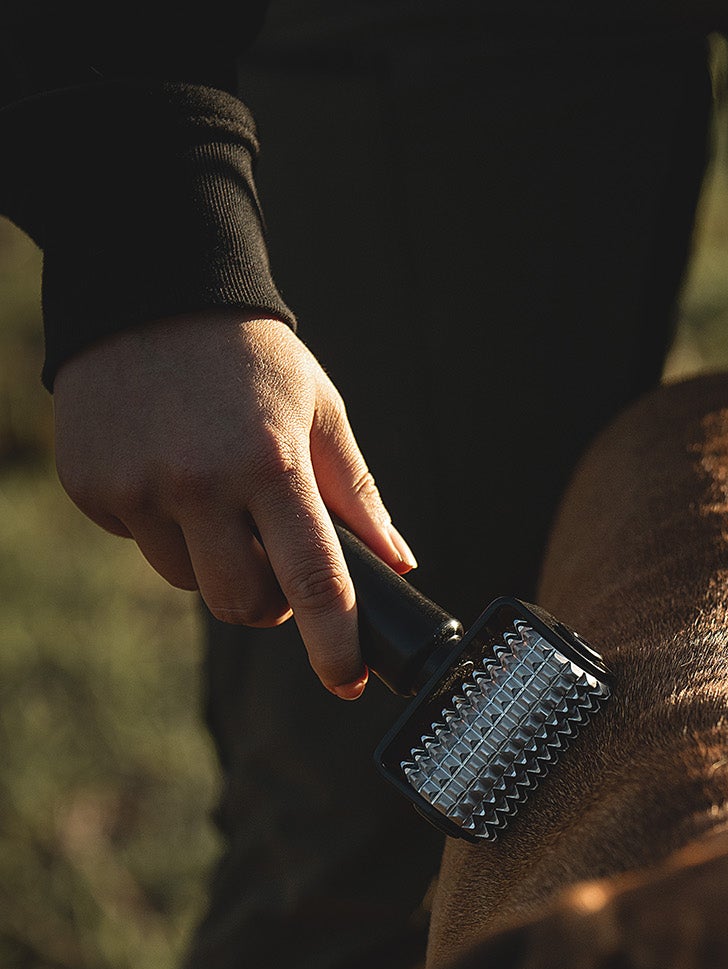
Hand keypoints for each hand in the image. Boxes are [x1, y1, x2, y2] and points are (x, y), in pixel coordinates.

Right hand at [53, 312, 414, 695]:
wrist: (146, 286)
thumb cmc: (248, 354)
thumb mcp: (318, 411)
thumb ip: (356, 495)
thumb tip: (397, 564)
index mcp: (269, 464)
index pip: (313, 583)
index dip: (333, 646)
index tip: (347, 682)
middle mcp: (199, 482)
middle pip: (242, 604)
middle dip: (268, 604)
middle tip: (278, 565)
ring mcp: (136, 487)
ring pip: (187, 580)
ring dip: (213, 560)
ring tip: (216, 493)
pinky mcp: (90, 486)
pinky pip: (138, 542)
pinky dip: (161, 524)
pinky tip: (165, 466)